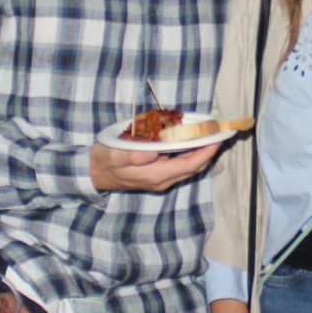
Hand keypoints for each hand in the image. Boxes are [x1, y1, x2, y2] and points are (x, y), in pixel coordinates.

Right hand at [89, 140, 220, 192]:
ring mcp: (160, 179)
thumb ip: (133, 154)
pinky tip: (190, 141)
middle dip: (208, 151)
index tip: (217, 138)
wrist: (93, 174)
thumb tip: (154, 152)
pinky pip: (179, 165)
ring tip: (209, 135)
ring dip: (200, 152)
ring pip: (188, 167)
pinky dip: (189, 153)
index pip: (189, 164)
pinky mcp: (157, 175)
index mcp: (155, 175)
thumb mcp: (114, 155)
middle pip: (193, 167)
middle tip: (218, 133)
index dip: (206, 152)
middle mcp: (162, 180)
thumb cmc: (104, 161)